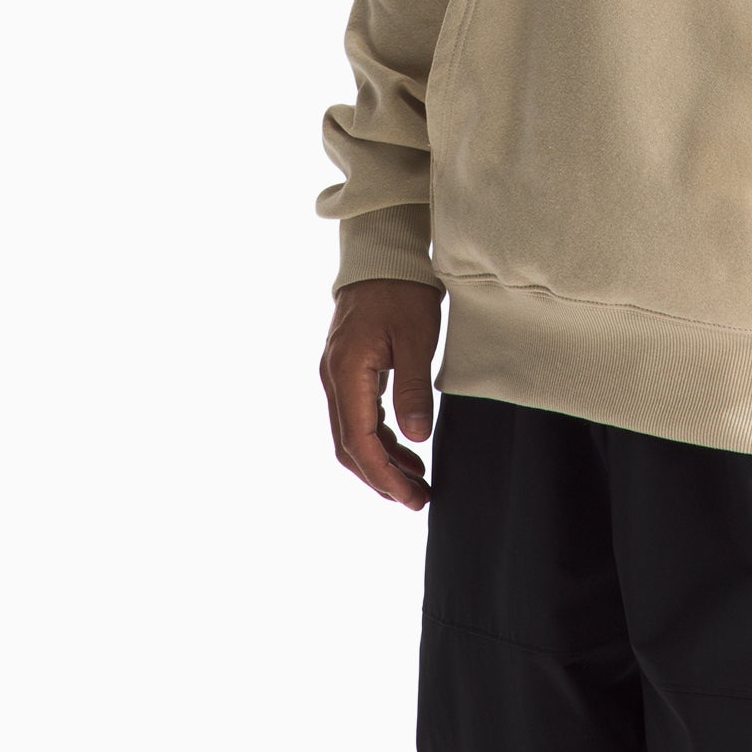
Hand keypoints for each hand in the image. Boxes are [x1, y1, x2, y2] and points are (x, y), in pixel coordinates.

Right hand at [319, 277, 444, 509]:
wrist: (383, 253)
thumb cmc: (401, 290)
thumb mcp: (416, 337)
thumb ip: (413, 388)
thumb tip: (416, 438)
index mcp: (346, 373)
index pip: (358, 442)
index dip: (384, 476)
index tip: (412, 498)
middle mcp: (333, 378)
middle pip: (350, 446)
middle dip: (382, 478)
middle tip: (418, 499)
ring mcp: (338, 374)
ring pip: (353, 433)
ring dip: (382, 460)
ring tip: (417, 480)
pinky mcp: (349, 369)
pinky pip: (359, 414)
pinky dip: (381, 437)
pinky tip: (406, 447)